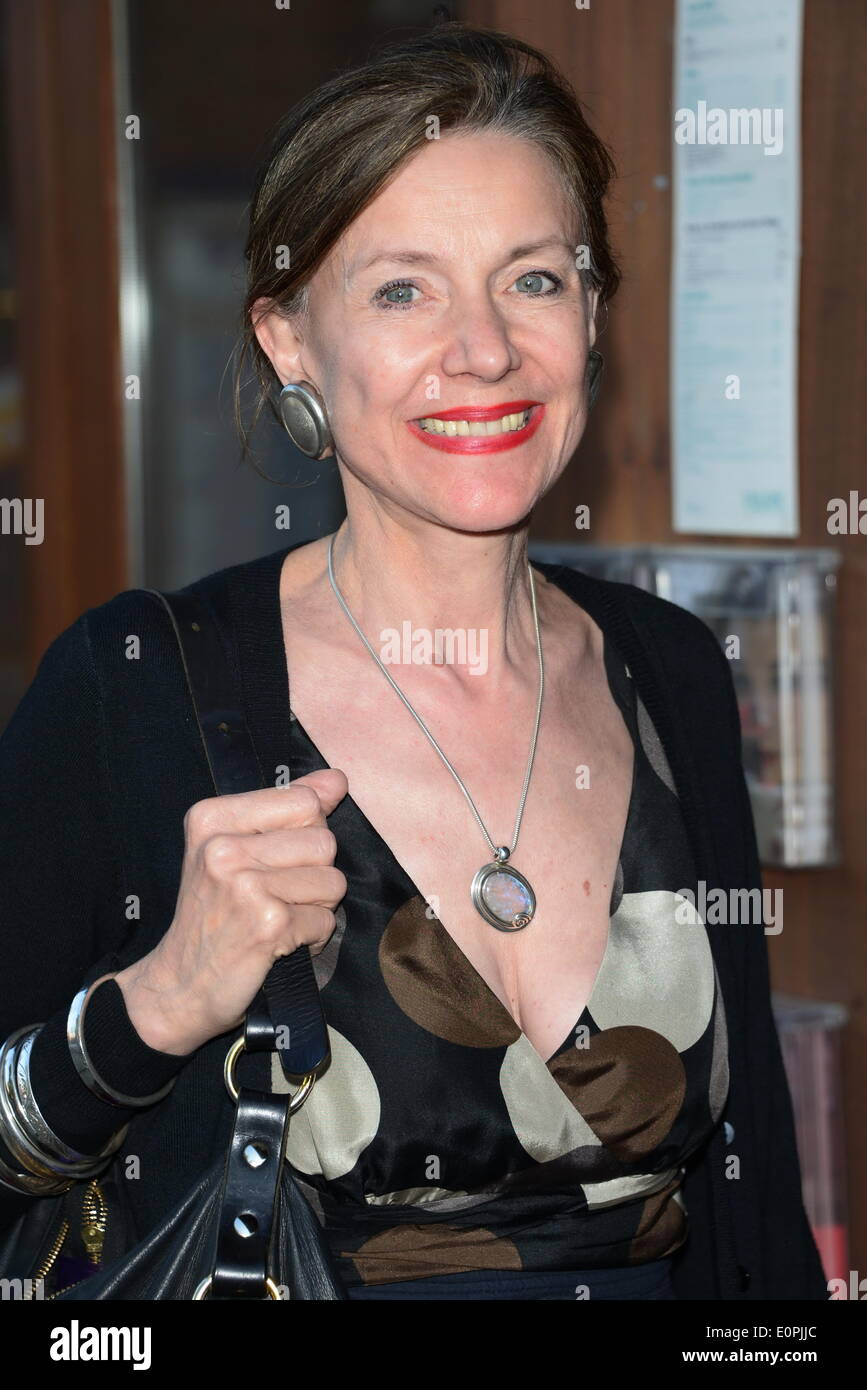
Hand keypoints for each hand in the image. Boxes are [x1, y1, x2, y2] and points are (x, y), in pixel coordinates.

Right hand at [115, 769, 348, 1054]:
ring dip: (316, 907)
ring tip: (278, 918)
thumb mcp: (234, 849)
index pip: (303, 800)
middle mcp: (223, 847)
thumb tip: (336, 778)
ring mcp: (245, 886)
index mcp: (212, 817)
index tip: (275, 860)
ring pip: (332, 881)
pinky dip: (312, 936)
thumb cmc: (212, 915)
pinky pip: (326, 920)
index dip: (306, 833)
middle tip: (276, 896)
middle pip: (324, 841)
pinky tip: (280, 942)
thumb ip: (287, 809)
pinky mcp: (268, 924)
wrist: (178, 986)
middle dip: (315, 874)